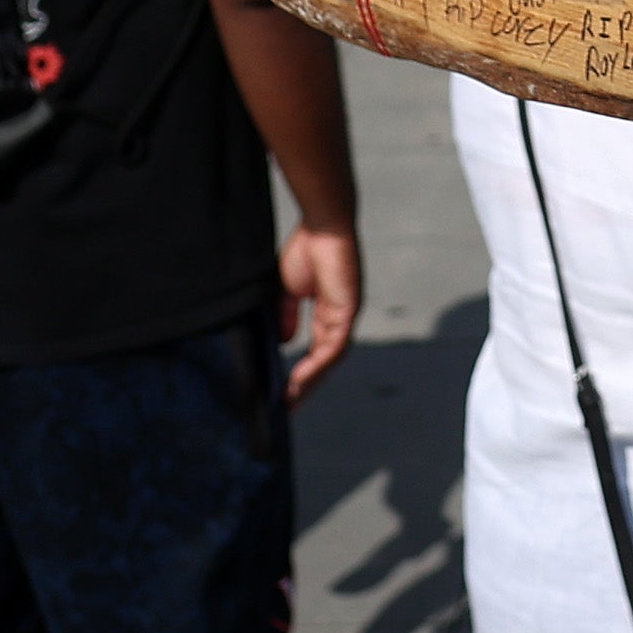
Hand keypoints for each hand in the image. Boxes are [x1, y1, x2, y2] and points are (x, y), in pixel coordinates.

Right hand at [278, 222, 361, 398]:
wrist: (322, 225)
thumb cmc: (307, 249)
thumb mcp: (288, 290)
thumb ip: (288, 316)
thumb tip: (285, 342)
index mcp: (328, 311)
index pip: (317, 349)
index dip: (303, 371)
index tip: (284, 390)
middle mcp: (340, 317)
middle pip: (325, 361)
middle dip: (307, 385)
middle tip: (288, 407)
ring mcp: (346, 315)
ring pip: (330, 359)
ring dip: (310, 382)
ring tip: (290, 401)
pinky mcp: (348, 311)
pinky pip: (333, 347)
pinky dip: (317, 366)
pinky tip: (299, 380)